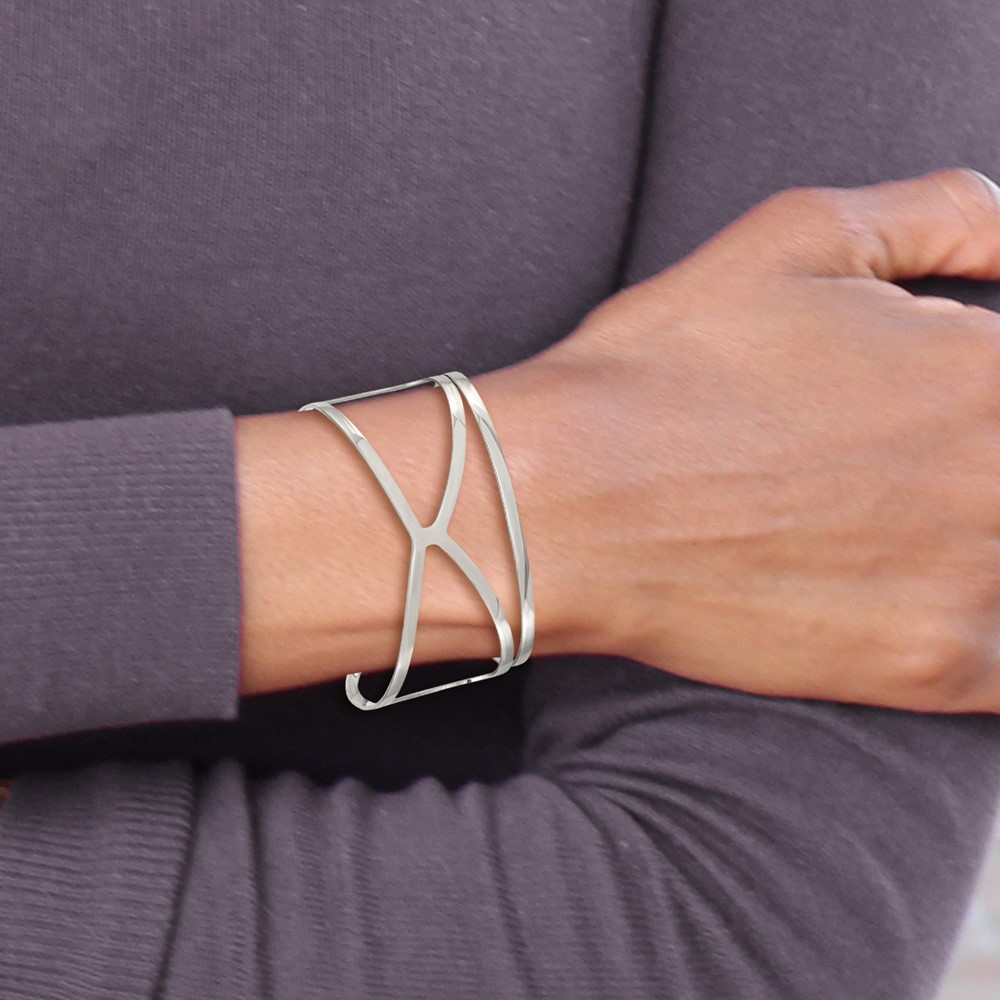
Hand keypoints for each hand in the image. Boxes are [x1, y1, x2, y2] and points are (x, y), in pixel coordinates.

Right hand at [533, 168, 999, 712]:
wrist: (564, 504)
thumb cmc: (663, 367)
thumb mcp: (798, 236)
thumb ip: (946, 213)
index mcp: (988, 366)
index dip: (975, 395)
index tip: (920, 413)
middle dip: (968, 464)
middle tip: (869, 473)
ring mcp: (977, 580)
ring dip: (971, 543)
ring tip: (871, 525)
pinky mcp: (929, 666)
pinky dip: (977, 633)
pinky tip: (904, 600)